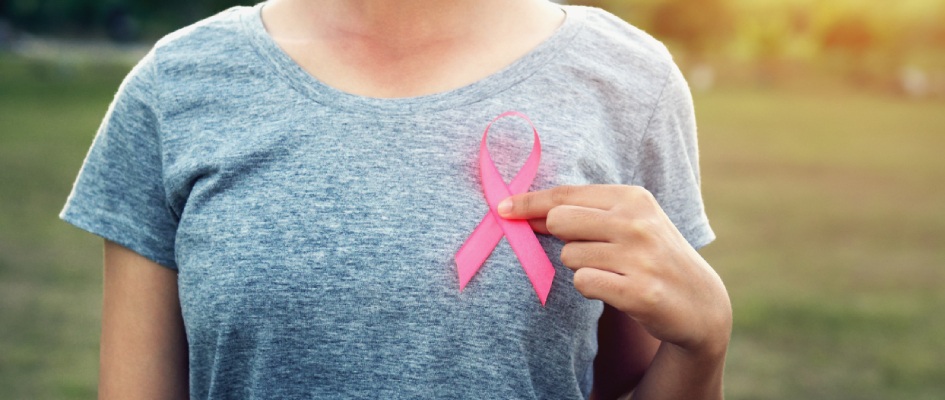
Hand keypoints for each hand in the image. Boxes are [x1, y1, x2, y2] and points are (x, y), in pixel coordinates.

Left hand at [498, 185, 730, 356]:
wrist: (700, 301)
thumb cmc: (651, 256)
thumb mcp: (628, 223)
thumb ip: (583, 214)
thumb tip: (523, 212)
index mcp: (633, 198)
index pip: (566, 194)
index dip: (530, 202)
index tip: (503, 208)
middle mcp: (637, 222)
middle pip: (560, 221)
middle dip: (562, 239)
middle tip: (588, 250)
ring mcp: (639, 257)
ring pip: (570, 257)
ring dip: (582, 267)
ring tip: (613, 271)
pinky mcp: (638, 291)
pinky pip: (584, 283)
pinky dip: (591, 288)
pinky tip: (616, 289)